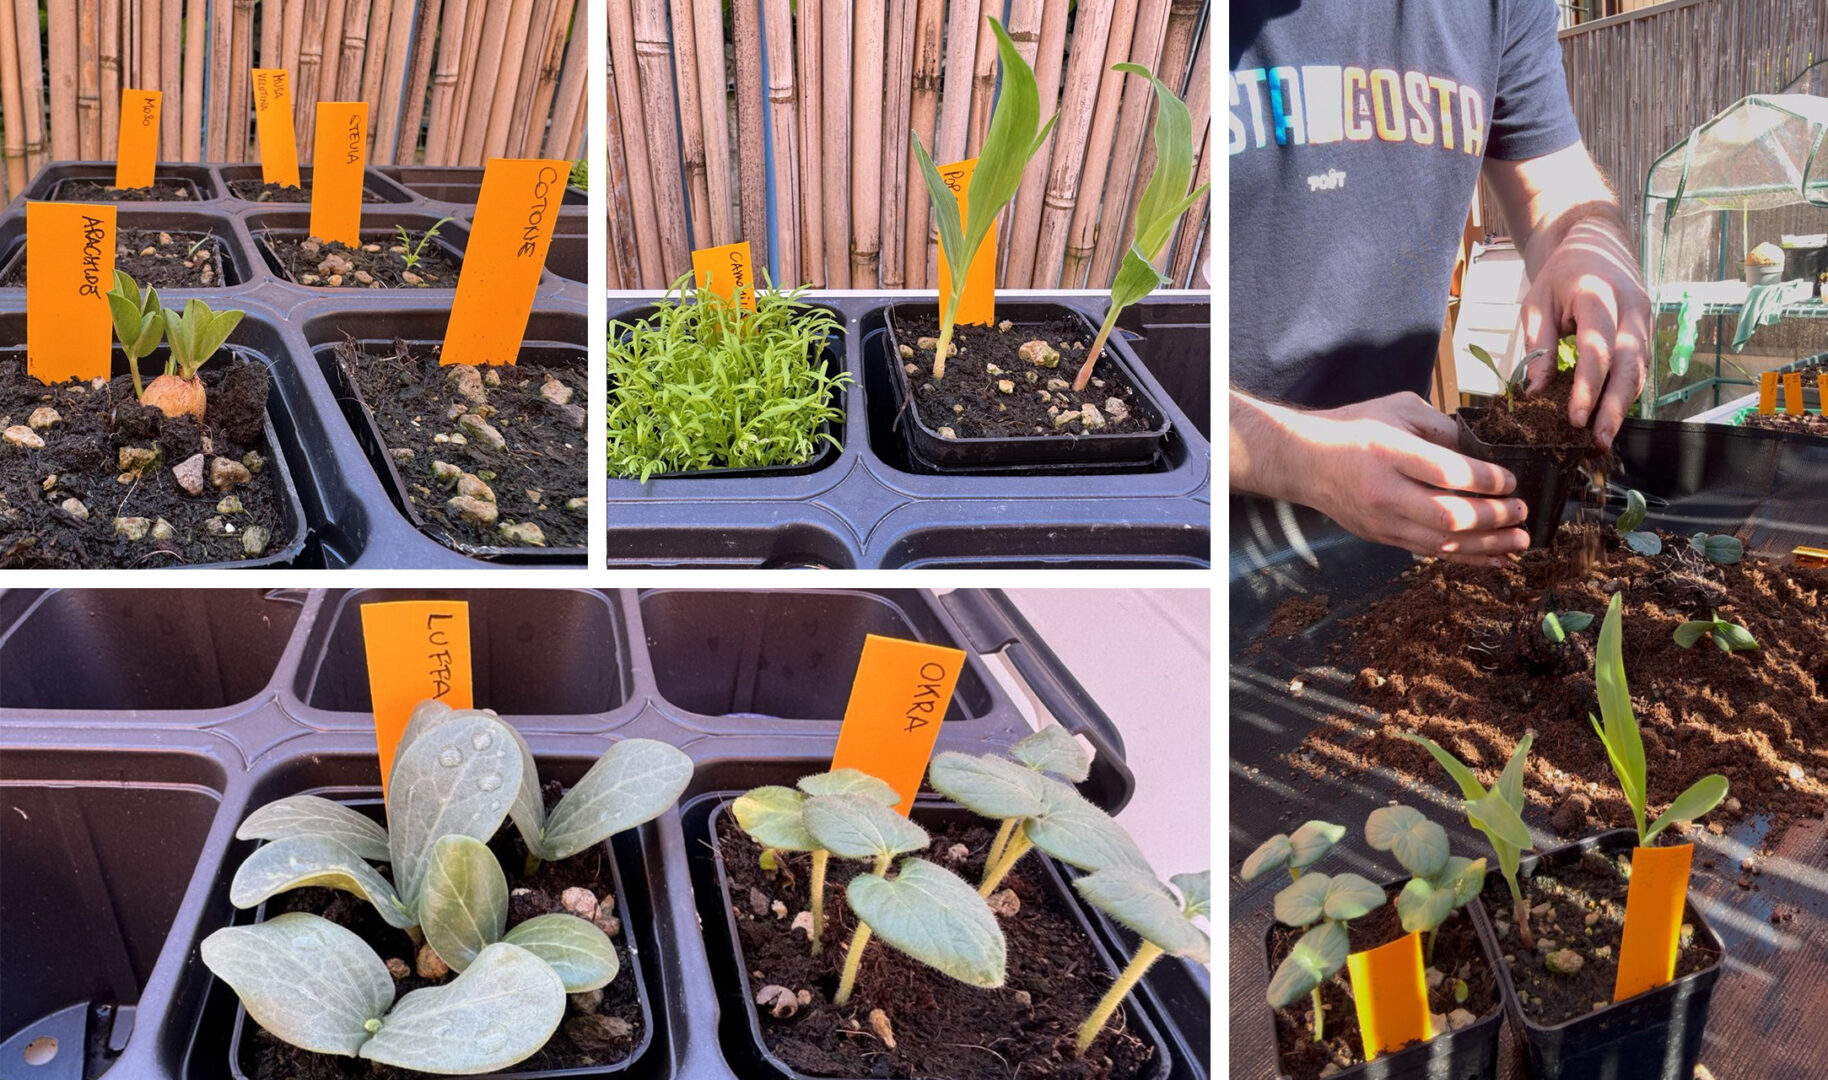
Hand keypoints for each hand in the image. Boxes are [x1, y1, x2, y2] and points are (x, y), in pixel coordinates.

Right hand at [1236, 391, 1529, 564]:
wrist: (1302, 460)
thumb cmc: (1351, 428)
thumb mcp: (1396, 409)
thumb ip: (1439, 426)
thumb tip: (1479, 449)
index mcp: (1390, 452)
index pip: (1447, 473)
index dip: (1486, 480)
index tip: (1510, 481)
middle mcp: (1385, 491)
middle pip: (1449, 515)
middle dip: (1494, 517)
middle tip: (1522, 511)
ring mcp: (1382, 520)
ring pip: (1443, 542)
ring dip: (1487, 544)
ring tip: (1520, 540)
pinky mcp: (1382, 537)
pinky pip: (1430, 552)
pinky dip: (1466, 557)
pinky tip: (1494, 557)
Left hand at [1519, 214, 1650, 447]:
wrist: (1597, 244)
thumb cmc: (1560, 276)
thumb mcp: (1536, 303)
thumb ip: (1537, 346)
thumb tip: (1535, 393)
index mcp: (1599, 296)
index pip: (1598, 348)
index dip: (1587, 387)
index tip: (1575, 419)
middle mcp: (1631, 309)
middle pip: (1630, 364)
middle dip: (1614, 406)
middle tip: (1598, 441)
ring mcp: (1645, 320)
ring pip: (1640, 369)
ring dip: (1624, 406)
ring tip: (1603, 439)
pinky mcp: (1648, 331)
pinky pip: (1640, 367)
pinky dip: (1627, 394)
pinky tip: (1610, 417)